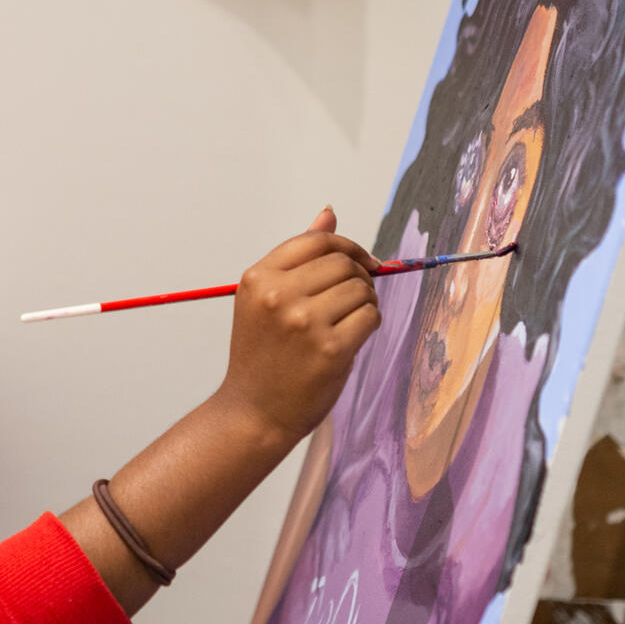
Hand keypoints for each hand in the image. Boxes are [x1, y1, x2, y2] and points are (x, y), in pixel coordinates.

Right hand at [217, 207, 381, 443]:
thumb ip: (296, 257)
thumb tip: (328, 213)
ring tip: (347, 322)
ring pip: (361, 289)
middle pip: (343, 263)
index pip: (317, 240)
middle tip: (350, 302)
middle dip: (358, 277)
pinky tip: (351, 338)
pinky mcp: (330, 349)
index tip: (361, 262)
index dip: (347, 247)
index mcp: (258, 279)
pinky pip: (370, 317)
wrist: (254, 411)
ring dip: (365, 303)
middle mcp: (277, 296)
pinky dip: (369, 324)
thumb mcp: (264, 300)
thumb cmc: (262, 355)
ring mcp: (304, 323)